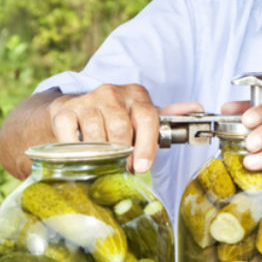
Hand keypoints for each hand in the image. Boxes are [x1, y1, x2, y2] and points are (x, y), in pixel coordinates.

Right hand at [46, 83, 201, 172]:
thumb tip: (196, 108)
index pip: (147, 118)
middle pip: (121, 129)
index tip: (141, 167)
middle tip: (122, 168)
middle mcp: (112, 93)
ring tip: (102, 162)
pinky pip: (70, 134)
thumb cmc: (116, 119)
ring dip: (100, 154)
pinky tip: (80, 154)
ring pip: (96, 134)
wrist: (75, 111)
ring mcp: (87, 100)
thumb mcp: (142, 117)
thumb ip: (167, 116)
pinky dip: (75, 148)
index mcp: (136, 95)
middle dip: (123, 154)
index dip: (146, 146)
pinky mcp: (65, 110)